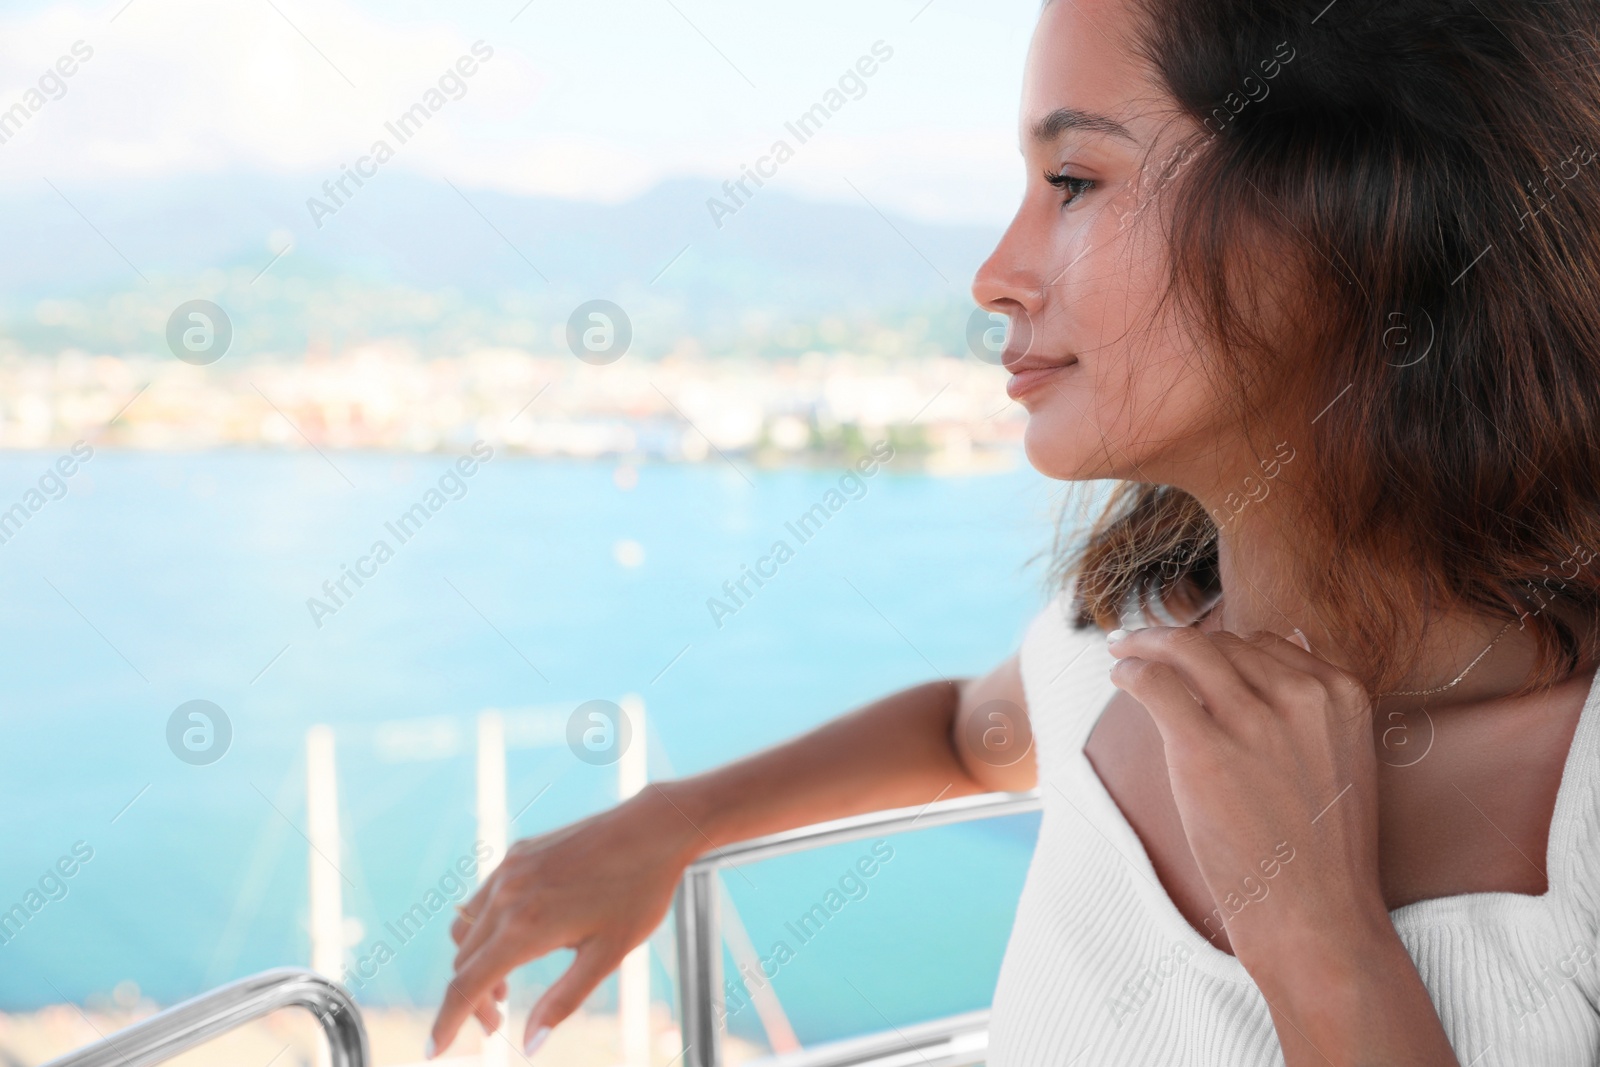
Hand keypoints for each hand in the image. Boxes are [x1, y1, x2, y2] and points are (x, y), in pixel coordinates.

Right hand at [428, 786, 701, 1058]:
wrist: (653, 828)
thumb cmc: (639, 893)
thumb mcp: (608, 955)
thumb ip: (563, 1001)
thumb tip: (527, 1045)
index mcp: (526, 928)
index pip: (466, 986)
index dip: (447, 1022)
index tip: (434, 1051)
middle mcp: (507, 896)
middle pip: (463, 962)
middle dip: (472, 999)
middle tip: (499, 1021)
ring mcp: (509, 869)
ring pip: (466, 929)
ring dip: (475, 963)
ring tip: (505, 986)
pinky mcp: (517, 852)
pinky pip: (482, 899)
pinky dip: (485, 929)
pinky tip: (516, 939)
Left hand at [1103, 625, 1387, 968]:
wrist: (1315, 915)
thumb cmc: (1322, 849)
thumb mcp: (1343, 759)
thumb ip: (1314, 700)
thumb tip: (1286, 635)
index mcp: (1341, 695)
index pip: (1267, 643)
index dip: (1223, 646)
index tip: (1190, 652)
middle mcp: (1301, 698)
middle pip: (1224, 644)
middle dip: (1178, 642)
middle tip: (1140, 645)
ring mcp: (1253, 721)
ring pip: (1186, 649)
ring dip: (1144, 643)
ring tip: (1120, 652)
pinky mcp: (1204, 748)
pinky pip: (1153, 682)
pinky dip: (1129, 671)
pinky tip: (1119, 678)